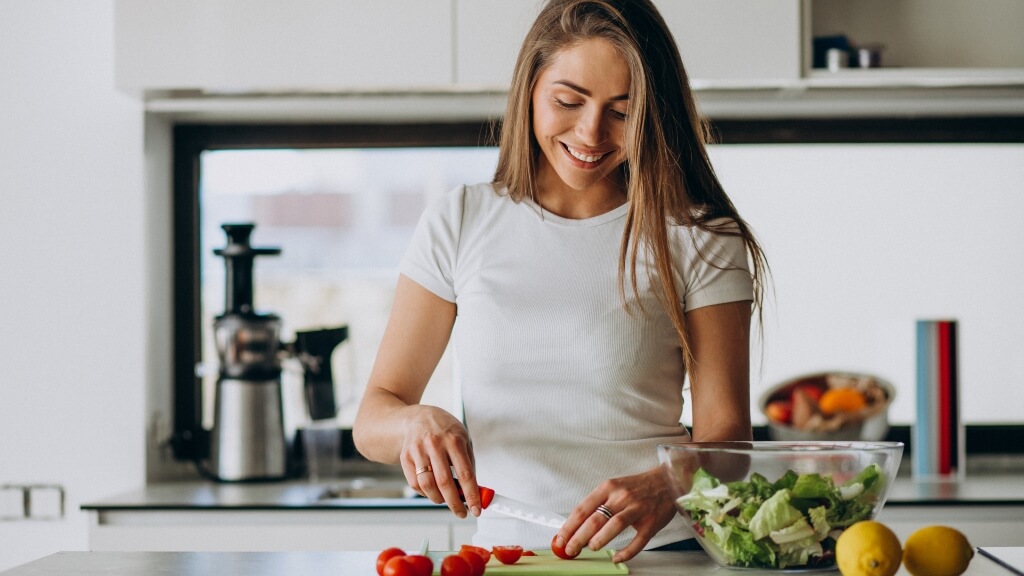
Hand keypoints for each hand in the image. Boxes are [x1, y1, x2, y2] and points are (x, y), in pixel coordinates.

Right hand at [399, 404, 481, 518]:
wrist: (418, 418)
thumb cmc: (444, 430)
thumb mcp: (463, 439)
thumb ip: (469, 464)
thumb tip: (475, 491)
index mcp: (454, 440)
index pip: (465, 473)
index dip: (472, 495)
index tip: (476, 509)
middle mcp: (434, 444)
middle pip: (444, 482)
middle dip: (455, 503)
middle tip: (461, 513)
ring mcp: (418, 450)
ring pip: (427, 485)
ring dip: (438, 499)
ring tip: (446, 500)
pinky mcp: (405, 457)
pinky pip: (415, 483)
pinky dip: (425, 493)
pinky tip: (432, 490)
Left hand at [555, 467, 676, 562]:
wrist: (668, 480)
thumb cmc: (638, 486)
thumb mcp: (615, 487)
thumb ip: (598, 503)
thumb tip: (576, 525)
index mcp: (609, 487)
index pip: (583, 508)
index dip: (569, 526)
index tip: (560, 538)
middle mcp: (622, 497)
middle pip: (595, 519)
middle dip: (579, 537)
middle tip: (570, 549)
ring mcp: (637, 509)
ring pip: (614, 525)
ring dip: (599, 539)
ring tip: (590, 548)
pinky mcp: (651, 522)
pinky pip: (638, 540)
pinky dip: (626, 551)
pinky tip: (616, 557)